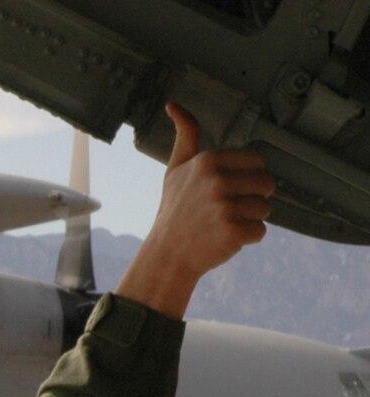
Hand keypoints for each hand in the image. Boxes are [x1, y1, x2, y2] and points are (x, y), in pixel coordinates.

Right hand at [115, 103, 274, 318]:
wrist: (166, 255)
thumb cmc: (175, 211)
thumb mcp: (175, 170)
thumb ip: (185, 136)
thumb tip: (173, 104)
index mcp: (207, 161)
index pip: (257, 160)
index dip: (247, 176)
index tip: (226, 189)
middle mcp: (215, 181)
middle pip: (267, 183)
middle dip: (252, 198)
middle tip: (225, 209)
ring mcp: (223, 206)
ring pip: (265, 208)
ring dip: (250, 219)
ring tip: (222, 224)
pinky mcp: (232, 231)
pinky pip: (260, 231)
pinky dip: (246, 239)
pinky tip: (224, 238)